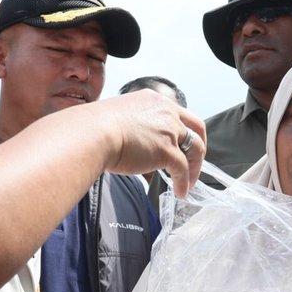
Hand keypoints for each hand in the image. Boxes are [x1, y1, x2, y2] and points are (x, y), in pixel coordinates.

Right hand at [89, 92, 205, 197]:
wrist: (92, 134)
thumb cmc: (94, 128)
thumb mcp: (119, 116)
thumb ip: (131, 124)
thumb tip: (129, 139)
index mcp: (154, 100)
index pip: (178, 113)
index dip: (183, 129)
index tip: (181, 142)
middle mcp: (166, 111)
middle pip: (196, 127)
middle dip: (199, 145)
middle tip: (195, 161)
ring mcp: (169, 131)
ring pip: (196, 148)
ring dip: (195, 167)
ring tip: (190, 182)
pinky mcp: (167, 151)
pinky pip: (183, 169)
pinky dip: (184, 182)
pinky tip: (181, 192)